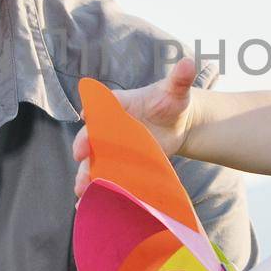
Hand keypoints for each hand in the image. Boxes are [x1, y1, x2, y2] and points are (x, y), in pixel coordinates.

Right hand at [73, 56, 198, 197]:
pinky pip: (103, 179)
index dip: (93, 112)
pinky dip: (96, 193)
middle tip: (82, 158)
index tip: (87, 117)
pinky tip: (89, 207)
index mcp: (117, 105)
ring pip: (93, 162)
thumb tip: (188, 62)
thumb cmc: (172, 103)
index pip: (101, 107)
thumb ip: (179, 79)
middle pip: (90, 137)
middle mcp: (108, 128)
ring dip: (86, 175)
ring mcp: (111, 149)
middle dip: (84, 148)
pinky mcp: (118, 167)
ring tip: (82, 190)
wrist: (177, 125)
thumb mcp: (176, 92)